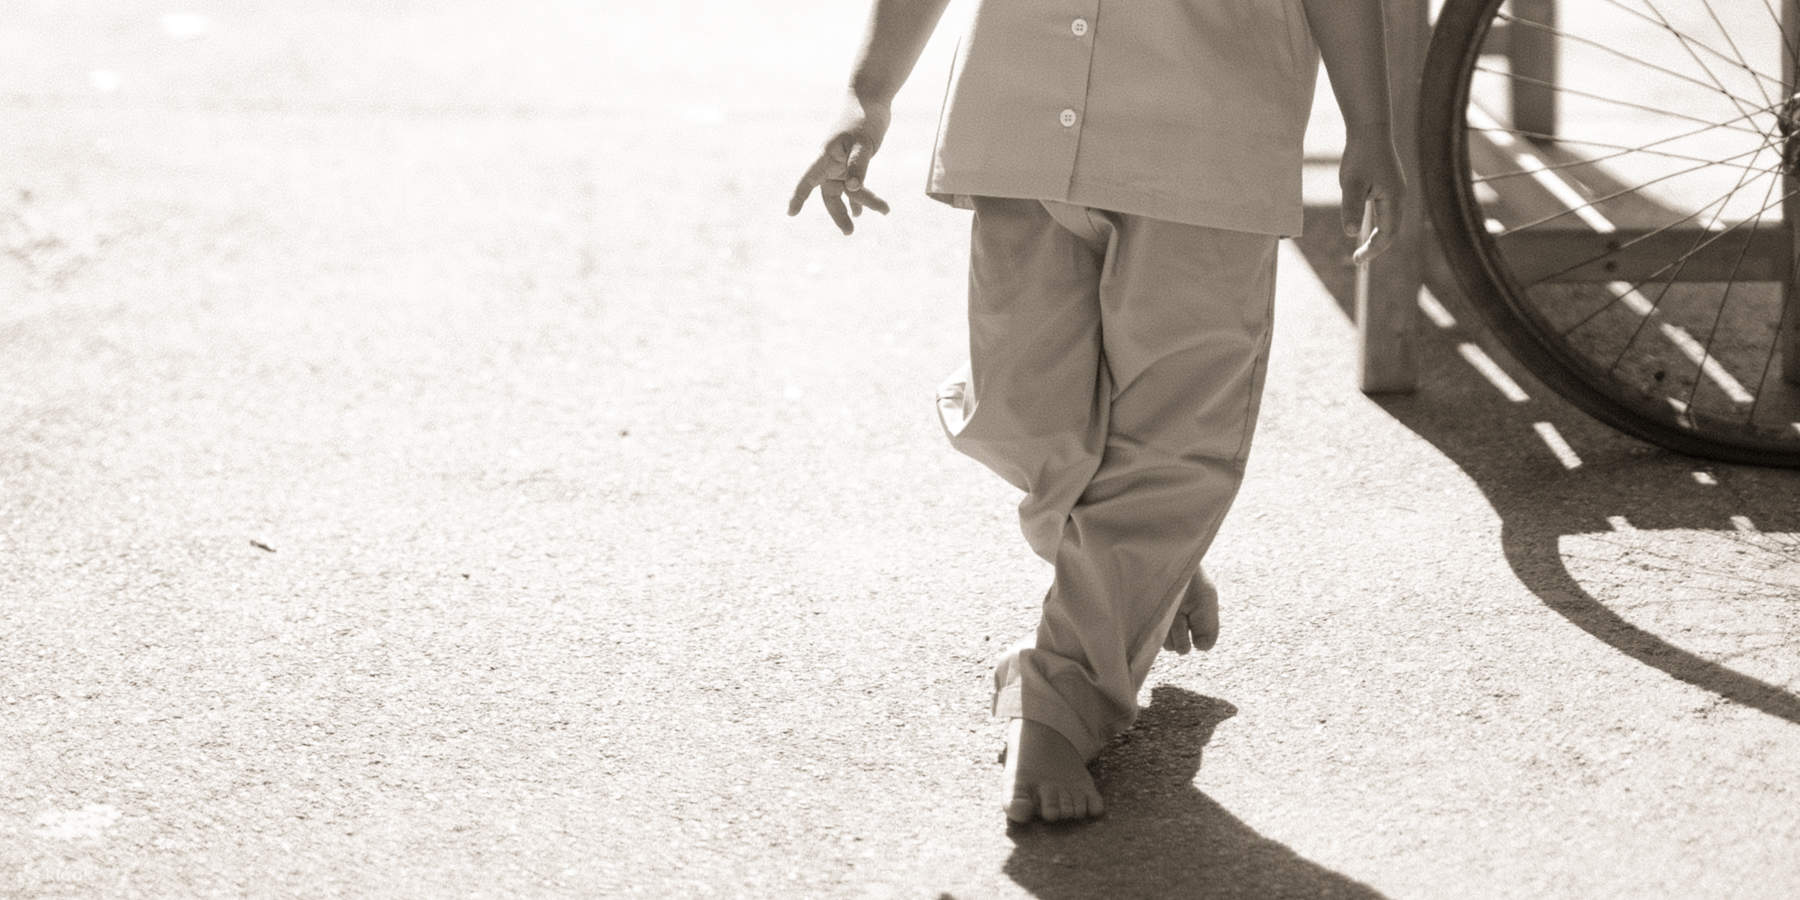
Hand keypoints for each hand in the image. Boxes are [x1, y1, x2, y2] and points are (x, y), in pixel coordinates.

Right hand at [788, 97, 892, 234]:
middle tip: (849, 232)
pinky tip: (867, 210)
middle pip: (829, 194)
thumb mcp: (864, 143)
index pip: (808, 180)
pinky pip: (852, 185)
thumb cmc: (864, 117)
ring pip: (845, 191)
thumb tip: (852, 189)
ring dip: (859, 203)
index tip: (791, 213)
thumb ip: (858, 166)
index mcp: (826, 156)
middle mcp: (830, 162)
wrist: (871, 98)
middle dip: (839, 214)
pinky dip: (859, 196)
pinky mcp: (852, 162)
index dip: (798, 197)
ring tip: (883, 210)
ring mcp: (841, 163)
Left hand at [1340, 125, 1405, 264]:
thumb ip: (1352, 208)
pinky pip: (1386, 211)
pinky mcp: (1390, 184)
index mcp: (1394, 199)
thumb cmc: (1360, 155)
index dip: (1373, 250)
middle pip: (1391, 231)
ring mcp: (1396, 190)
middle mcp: (1400, 197)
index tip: (1357, 260)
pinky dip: (1378, 224)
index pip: (1387, 234)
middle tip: (1358, 261)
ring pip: (1390, 221)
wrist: (1370, 128)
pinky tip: (1366, 227)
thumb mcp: (1351, 183)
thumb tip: (1351, 233)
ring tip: (1363, 250)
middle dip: (1376, 247)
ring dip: (1378, 237)